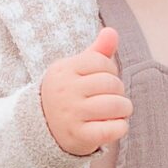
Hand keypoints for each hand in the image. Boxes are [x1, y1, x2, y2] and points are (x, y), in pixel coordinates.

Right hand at [40, 26, 131, 156]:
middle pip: (111, 83)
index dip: (110, 70)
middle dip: (119, 91)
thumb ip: (97, 52)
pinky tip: (115, 125)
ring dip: (124, 109)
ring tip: (119, 111)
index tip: (105, 81)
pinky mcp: (78, 136)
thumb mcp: (76, 70)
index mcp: (63, 70)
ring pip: (115, 105)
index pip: (102, 62)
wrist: (44, 129)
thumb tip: (111, 31)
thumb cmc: (68, 94)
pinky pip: (112, 129)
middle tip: (112, 98)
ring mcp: (70, 114)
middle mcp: (65, 91)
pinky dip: (120, 127)